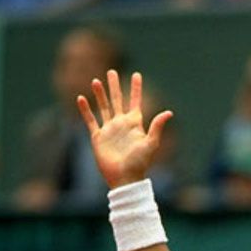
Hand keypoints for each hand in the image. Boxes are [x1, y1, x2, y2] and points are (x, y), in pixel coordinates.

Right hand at [76, 70, 172, 189]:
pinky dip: (85, 110)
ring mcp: (109, 130)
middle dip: (115, 86)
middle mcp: (121, 124)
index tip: (137, 74)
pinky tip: (81, 98)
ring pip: (103, 107)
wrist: (125, 178)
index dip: (136, 88)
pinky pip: (90, 121)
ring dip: (99, 94)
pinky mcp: (98, 138)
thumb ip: (157, 126)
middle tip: (112, 71)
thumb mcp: (151, 143)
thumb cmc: (140, 163)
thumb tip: (169, 112)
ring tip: (96, 81)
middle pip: (117, 100)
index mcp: (135, 124)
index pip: (135, 101)